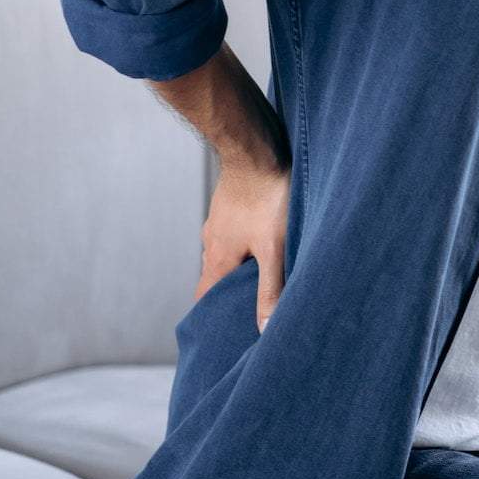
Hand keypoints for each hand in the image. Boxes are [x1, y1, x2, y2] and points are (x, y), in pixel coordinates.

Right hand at [196, 155, 291, 331]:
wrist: (256, 149)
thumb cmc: (267, 197)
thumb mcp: (274, 249)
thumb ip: (270, 288)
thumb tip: (265, 329)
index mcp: (217, 259)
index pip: (204, 298)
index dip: (211, 316)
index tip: (221, 329)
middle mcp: (212, 243)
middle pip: (215, 277)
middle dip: (229, 293)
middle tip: (250, 305)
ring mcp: (220, 222)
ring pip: (226, 253)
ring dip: (240, 266)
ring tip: (263, 275)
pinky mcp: (231, 206)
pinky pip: (235, 233)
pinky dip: (246, 244)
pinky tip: (266, 241)